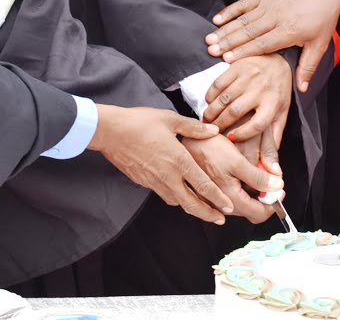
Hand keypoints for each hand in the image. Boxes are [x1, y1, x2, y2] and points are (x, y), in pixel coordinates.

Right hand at [88, 105, 232, 224]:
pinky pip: (163, 194)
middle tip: (220, 219)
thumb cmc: (140, 122)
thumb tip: (213, 130)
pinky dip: (174, 197)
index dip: (218, 199)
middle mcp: (168, 175)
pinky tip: (178, 192)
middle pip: (191, 203)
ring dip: (190, 206)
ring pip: (176, 201)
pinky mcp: (143, 182)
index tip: (229, 207)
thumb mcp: (170, 119)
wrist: (110, 132)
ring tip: (202, 208)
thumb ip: (194, 128)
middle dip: (208, 214)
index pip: (204, 186)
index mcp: (179, 160)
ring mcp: (154, 181)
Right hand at [182, 134, 284, 223]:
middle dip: (261, 196)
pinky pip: (228, 198)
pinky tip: (237, 174)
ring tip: (250, 172)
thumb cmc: (209, 148)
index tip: (278, 190)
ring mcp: (212, 201)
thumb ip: (258, 178)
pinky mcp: (207, 195)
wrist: (186, 141)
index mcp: (229, 199)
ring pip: (240, 204)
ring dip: (249, 192)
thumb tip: (277, 187)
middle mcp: (220, 205)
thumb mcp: (237, 161)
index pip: (259, 215)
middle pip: (249, 211)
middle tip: (266, 177)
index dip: (272, 203)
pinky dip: (238, 189)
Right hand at [202, 54, 291, 144]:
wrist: (278, 62)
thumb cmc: (278, 92)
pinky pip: (218, 83)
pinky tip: (209, 103)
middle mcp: (261, 89)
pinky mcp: (238, 66)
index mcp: (273, 103)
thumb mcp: (281, 113)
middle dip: (220, 124)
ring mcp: (249, 76)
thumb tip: (271, 166)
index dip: (242, 135)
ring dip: (212, 112)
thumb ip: (274, 137)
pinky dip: (210, 95)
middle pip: (235, 112)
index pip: (257, 124)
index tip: (231, 139)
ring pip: (224, 99)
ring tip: (208, 120)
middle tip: (212, 131)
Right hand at [205, 0, 339, 91]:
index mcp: (289, 31)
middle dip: (228, 42)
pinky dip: (230, 11)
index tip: (227, 59)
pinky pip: (244, 4)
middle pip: (248, 32)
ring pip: (243, 20)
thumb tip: (301, 89)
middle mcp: (276, 17)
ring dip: (225, 30)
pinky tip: (218, 19)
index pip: (262, 44)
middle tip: (211, 51)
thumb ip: (308, 67)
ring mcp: (269, 5)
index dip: (244, 52)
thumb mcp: (319, 45)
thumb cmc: (323, 18)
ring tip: (210, 39)